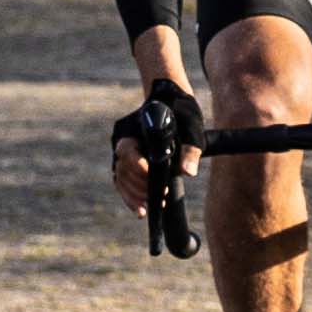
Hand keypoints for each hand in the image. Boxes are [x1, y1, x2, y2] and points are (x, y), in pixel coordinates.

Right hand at [109, 80, 199, 229]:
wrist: (171, 100)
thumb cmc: (181, 111)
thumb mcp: (191, 128)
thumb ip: (189, 150)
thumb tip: (189, 172)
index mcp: (133, 129)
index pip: (127, 152)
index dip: (138, 169)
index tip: (155, 181)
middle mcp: (123, 140)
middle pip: (122, 169)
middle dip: (140, 186)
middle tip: (161, 197)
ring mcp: (124, 151)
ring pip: (120, 178)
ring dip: (134, 195)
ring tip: (151, 208)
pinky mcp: (128, 160)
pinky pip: (123, 181)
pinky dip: (130, 197)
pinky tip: (141, 211)